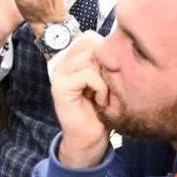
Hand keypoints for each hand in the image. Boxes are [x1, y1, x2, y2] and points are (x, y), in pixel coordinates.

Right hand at [49, 32, 111, 168]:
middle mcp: (62, 62)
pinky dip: (100, 87)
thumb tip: (118, 45)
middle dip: (107, 64)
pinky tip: (101, 101)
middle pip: (91, 45)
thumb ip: (105, 61)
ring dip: (105, 77)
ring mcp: (58, 73)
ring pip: (90, 58)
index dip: (106, 52)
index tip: (111, 74)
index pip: (89, 37)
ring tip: (105, 94)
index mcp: (71, 59)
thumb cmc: (102, 111)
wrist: (90, 139)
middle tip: (109, 86)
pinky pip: (87, 74)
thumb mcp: (106, 80)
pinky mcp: (60, 86)